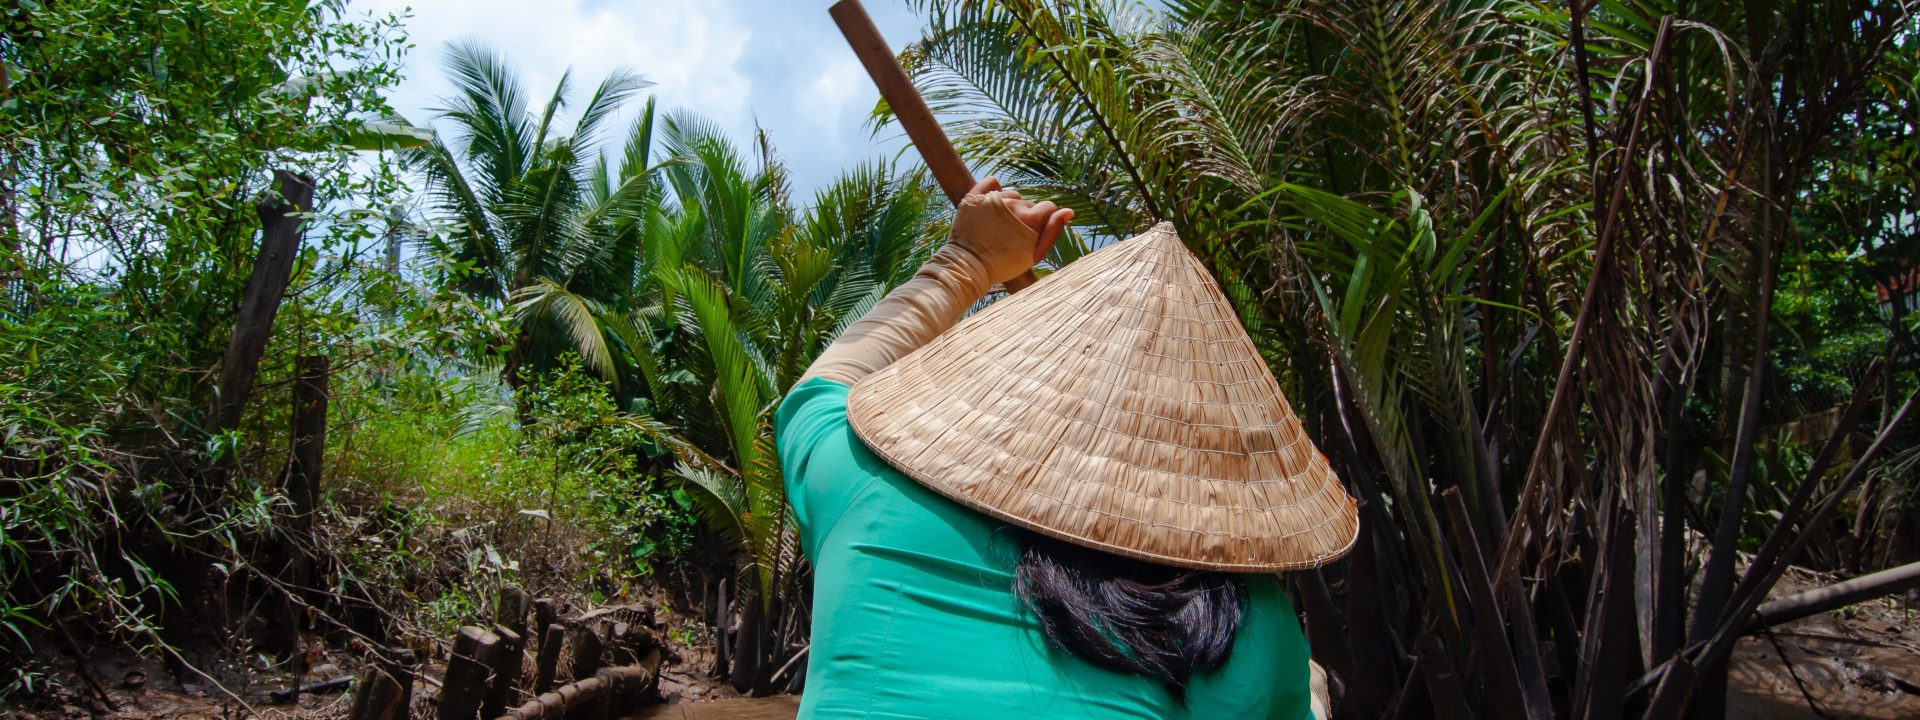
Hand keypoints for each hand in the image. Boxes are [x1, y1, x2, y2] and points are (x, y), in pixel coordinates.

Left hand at [946, 177, 1074, 285]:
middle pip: (1028, 203)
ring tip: (998, 227)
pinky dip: (993, 189)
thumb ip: (1053, 231)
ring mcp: (993, 198)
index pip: (1048, 206)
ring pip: (1011, 195)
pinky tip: (991, 204)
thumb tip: (1068, 211)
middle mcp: (1013, 203)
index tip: (1032, 233)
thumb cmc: (1004, 264)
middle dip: (1025, 216)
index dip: (1044, 220)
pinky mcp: (975, 196)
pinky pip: (990, 182)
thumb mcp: (1035, 254)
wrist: (968, 266)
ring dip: (1009, 207)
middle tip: (1011, 236)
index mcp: (1030, 216)